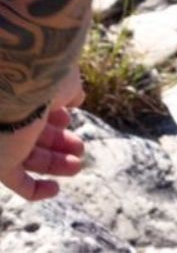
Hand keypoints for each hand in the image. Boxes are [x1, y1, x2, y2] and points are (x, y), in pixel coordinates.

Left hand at [0, 67, 85, 201]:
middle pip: (34, 137)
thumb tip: (77, 100)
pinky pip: (18, 182)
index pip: (36, 113)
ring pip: (30, 159)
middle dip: (58, 143)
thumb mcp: (66, 81)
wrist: (22, 79)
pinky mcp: (1, 163)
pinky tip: (55, 189)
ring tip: (78, 165)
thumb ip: (71, 92)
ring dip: (54, 164)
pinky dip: (35, 189)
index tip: (68, 119)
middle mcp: (11, 120)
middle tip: (80, 149)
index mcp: (23, 97)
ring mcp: (4, 142)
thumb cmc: (47, 76)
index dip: (54, 118)